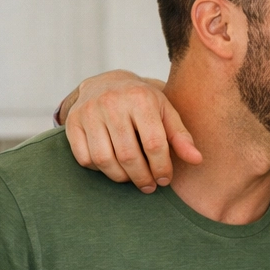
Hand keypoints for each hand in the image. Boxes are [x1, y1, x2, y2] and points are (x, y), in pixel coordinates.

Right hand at [63, 71, 199, 192]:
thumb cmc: (143, 102)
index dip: (161, 167)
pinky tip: (113, 168)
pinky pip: (84, 157)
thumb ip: (181, 136)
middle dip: (142, 177)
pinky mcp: (72, 123)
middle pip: (128, 155)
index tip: (165, 180)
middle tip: (150, 186)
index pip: (153, 143)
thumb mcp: (166, 112)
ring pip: (104, 159)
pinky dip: (99, 170)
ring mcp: (88, 112)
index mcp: (140, 99)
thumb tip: (197, 160)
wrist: (107, 83)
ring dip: (121, 177)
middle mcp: (111, 104)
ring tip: (133, 179)